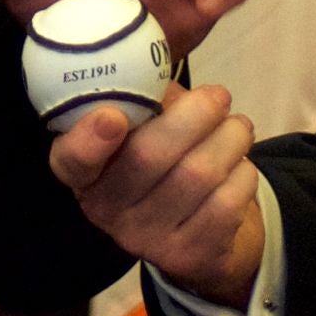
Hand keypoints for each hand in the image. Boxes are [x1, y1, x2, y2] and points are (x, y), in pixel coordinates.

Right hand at [49, 79, 263, 306]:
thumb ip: (142, 97)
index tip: (112, 116)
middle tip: (219, 96)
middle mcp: (105, 210)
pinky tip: (238, 165)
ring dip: (230, 138)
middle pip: (150, 156)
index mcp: (85, 172)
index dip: (89, 139)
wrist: (198, 230)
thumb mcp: (143, 127)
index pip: (72, 161)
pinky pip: (227, 201)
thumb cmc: (167, 157)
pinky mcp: (187, 256)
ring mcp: (146, 239)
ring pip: (199, 174)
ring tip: (237, 127)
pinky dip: (243, 172)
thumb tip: (154, 59)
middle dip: (196, 115)